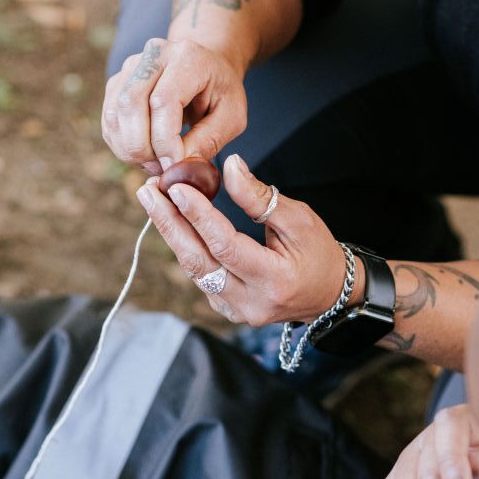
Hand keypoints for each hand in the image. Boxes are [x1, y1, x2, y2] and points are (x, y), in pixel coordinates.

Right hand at [102, 37, 246, 173]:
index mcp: (187, 57)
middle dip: (142, 147)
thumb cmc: (222, 93)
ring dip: (129, 148)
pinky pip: (109, 119)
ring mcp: (131, 66)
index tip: (173, 167)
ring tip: (154, 165)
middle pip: (130, 104)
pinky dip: (122, 144)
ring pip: (114, 113)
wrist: (208, 68)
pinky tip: (144, 156)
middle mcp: (154, 55)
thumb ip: (208, 140)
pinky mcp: (118, 82)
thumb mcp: (232, 117)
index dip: (164, 140)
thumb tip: (178, 166)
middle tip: (161, 169)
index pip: (163, 101)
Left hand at [135, 153, 358, 325]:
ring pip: (194, 270)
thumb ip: (261, 198)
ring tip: (154, 199)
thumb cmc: (318, 252)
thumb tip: (229, 167)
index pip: (227, 246)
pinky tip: (173, 221)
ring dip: (172, 232)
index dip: (200, 216)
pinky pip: (200, 276)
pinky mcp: (227, 309)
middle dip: (169, 223)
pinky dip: (186, 247)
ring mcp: (236, 310)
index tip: (177, 187)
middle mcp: (251, 302)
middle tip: (148, 190)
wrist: (329, 293)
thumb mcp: (300, 220)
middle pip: (199, 262)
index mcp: (275, 280)